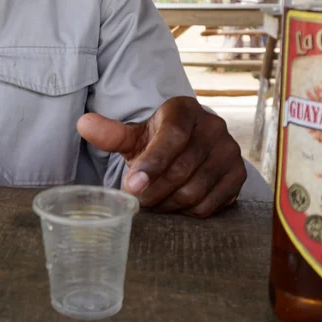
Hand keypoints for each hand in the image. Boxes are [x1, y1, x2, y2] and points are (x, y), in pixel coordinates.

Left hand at [77, 97, 245, 217]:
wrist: (190, 144)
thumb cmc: (157, 141)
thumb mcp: (134, 135)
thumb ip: (111, 133)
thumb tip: (83, 124)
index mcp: (184, 110)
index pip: (172, 137)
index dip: (151, 164)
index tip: (130, 186)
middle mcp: (213, 126)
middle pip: (181, 169)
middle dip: (154, 191)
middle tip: (137, 200)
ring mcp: (229, 151)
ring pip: (196, 190)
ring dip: (168, 204)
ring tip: (153, 203)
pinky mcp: (238, 174)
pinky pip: (211, 204)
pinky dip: (188, 211)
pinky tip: (175, 205)